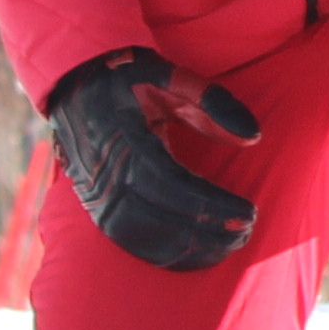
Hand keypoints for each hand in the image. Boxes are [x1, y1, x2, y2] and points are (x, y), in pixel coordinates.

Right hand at [46, 48, 263, 271]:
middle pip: (158, 217)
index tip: (248, 213)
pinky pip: (126, 239)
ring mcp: (95, 194)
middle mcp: (105, 174)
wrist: (74, 84)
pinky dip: (159, 252)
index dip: (210, 205)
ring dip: (186, 249)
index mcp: (125, 141)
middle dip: (205, 232)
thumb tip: (254, 137)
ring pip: (141, 236)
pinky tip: (192, 255)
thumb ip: (213, 102)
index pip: (172, 184)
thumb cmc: (129, 77)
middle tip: (247, 232)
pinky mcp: (94, 206)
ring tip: (228, 246)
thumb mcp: (171, 74)